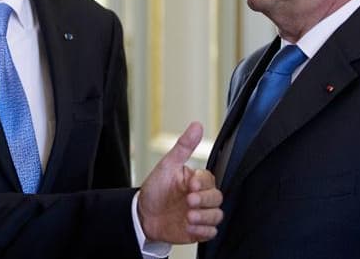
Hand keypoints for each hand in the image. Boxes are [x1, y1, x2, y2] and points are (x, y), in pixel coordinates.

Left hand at [137, 122, 222, 243]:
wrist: (143, 215)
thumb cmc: (155, 189)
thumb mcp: (167, 165)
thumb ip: (184, 146)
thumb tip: (197, 125)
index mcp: (195, 180)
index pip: (209, 180)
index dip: (202, 183)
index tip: (190, 185)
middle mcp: (200, 197)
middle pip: (217, 198)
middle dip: (204, 200)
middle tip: (188, 201)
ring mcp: (200, 214)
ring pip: (217, 216)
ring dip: (205, 217)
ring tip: (188, 217)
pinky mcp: (198, 230)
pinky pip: (211, 233)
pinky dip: (203, 231)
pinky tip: (190, 227)